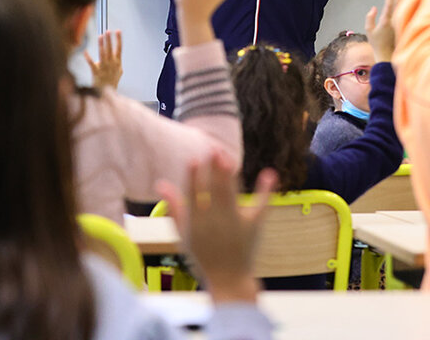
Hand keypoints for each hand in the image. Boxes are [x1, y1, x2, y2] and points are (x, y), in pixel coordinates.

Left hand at [83, 30, 122, 89]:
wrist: (107, 93)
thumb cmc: (112, 81)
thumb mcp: (118, 72)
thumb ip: (117, 63)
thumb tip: (116, 56)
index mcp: (117, 63)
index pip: (119, 48)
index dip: (118, 39)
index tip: (118, 31)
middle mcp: (111, 64)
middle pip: (110, 49)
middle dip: (109, 39)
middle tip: (107, 31)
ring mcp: (104, 68)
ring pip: (103, 54)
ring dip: (101, 44)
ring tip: (100, 36)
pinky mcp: (96, 72)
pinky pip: (91, 63)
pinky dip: (88, 58)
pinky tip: (85, 51)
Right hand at [157, 150, 275, 303]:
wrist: (227, 280)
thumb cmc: (201, 255)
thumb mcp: (183, 234)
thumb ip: (174, 207)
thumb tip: (160, 183)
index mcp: (196, 223)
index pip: (193, 195)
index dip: (194, 178)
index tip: (194, 159)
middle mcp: (215, 222)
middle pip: (215, 191)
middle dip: (215, 170)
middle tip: (215, 149)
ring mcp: (235, 223)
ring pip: (232, 195)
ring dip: (230, 175)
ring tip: (227, 157)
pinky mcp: (254, 226)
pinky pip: (261, 206)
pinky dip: (266, 191)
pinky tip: (269, 173)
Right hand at [365, 0, 402, 61]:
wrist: (387, 56)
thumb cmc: (377, 44)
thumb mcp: (369, 30)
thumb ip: (370, 18)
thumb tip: (374, 8)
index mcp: (386, 21)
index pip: (389, 6)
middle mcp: (395, 22)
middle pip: (399, 5)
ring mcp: (400, 26)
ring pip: (404, 10)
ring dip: (406, 1)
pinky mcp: (403, 29)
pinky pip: (406, 16)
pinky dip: (408, 9)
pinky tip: (411, 5)